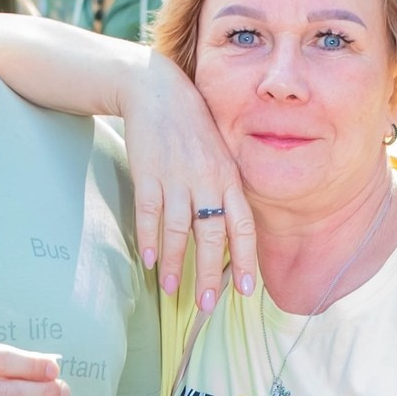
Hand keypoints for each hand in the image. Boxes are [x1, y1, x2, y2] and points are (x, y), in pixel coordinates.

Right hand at [120, 53, 257, 313]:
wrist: (157, 90)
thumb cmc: (192, 129)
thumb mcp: (219, 156)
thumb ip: (225, 192)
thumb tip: (228, 238)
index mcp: (229, 176)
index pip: (243, 225)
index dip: (247, 259)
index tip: (248, 290)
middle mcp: (206, 179)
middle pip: (211, 234)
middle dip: (210, 272)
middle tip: (206, 304)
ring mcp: (176, 176)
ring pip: (177, 229)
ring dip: (174, 263)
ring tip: (171, 290)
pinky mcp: (147, 173)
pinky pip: (149, 212)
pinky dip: (148, 238)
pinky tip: (148, 260)